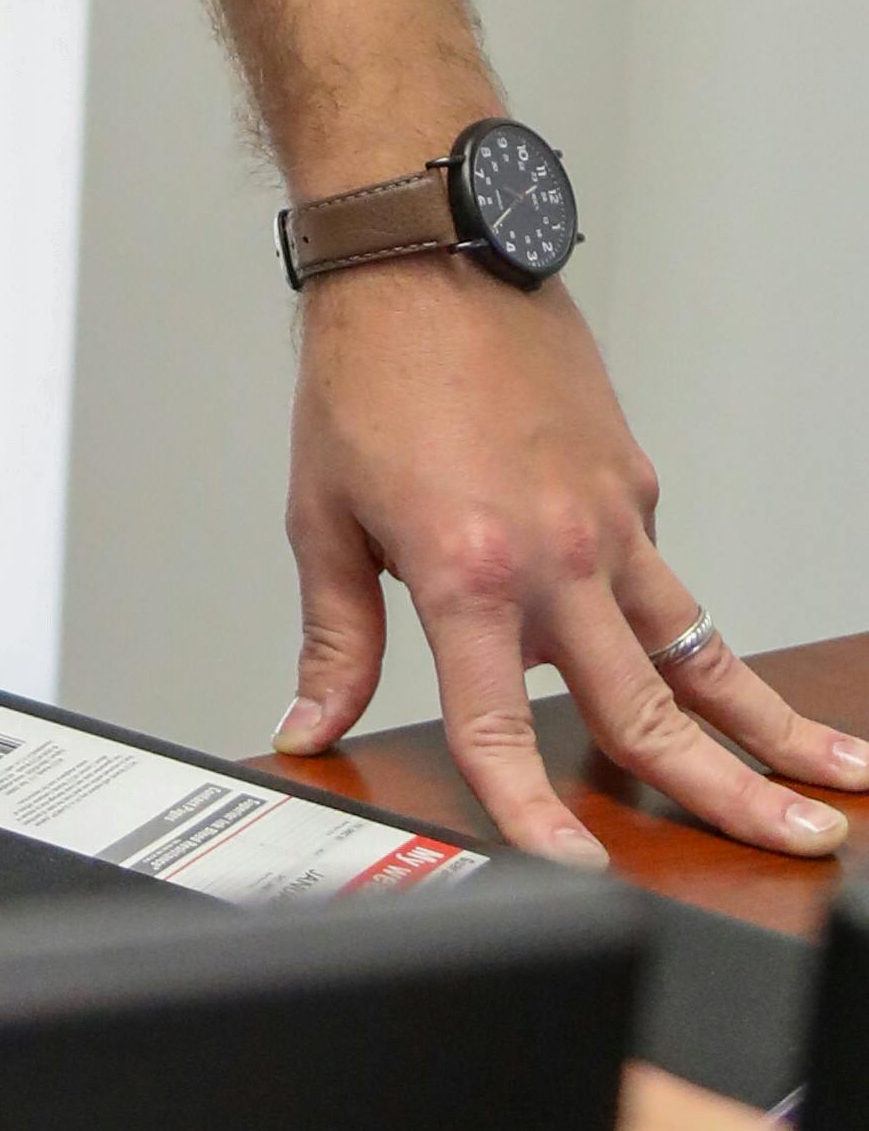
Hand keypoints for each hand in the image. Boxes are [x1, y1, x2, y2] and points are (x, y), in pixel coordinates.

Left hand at [278, 263, 868, 865]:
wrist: (426, 257)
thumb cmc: (367, 374)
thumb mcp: (322, 518)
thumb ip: (334, 639)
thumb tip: (312, 723)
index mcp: (467, 574)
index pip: (504, 730)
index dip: (535, 818)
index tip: (575, 873)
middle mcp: (557, 555)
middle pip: (652, 707)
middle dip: (730, 789)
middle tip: (797, 843)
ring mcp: (610, 520)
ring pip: (700, 648)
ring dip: (770, 721)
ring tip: (835, 780)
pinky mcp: (635, 485)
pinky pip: (663, 578)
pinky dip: (683, 629)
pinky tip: (697, 661)